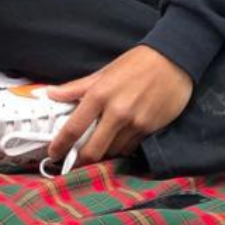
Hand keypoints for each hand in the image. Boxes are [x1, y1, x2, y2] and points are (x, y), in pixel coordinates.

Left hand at [45, 45, 193, 166]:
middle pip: (93, 149)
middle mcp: (116, 112)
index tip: (53, 153)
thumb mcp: (102, 73)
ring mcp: (135, 123)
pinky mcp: (151, 129)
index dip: (60, 145)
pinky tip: (117, 143)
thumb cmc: (135, 64)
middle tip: (74, 162)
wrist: (172, 61)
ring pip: (113, 152)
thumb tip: (51, 94)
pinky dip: (121, 149)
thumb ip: (76, 88)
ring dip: (103, 154)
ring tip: (97, 150)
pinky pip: (131, 148)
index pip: (74, 127)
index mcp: (99, 95)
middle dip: (81, 160)